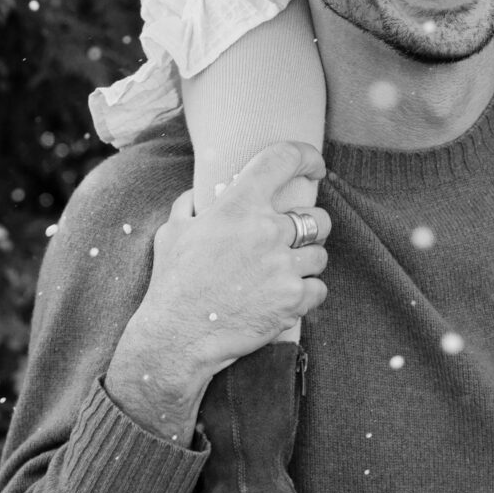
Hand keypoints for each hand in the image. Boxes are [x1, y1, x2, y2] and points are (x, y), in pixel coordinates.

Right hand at [104, 143, 330, 441]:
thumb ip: (191, 204)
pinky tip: (283, 300)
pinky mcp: (292, 300)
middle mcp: (266, 230)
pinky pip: (319, 289)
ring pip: (319, 256)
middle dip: (308, 228)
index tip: (315, 166)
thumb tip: (202, 194)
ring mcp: (282, 266)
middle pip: (315, 217)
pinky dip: (306, 295)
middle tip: (290, 242)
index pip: (283, 159)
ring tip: (280, 276)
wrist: (176, 336)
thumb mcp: (173, 231)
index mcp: (238, 205)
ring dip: (305, 265)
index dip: (307, 156)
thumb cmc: (173, 282)